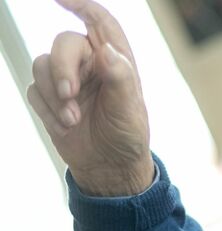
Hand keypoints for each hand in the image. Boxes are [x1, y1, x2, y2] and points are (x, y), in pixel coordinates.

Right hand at [27, 0, 153, 196]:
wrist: (110, 165)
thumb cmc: (127, 134)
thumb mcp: (129, 108)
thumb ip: (120, 77)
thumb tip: (106, 50)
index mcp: (116, 58)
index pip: (99, 21)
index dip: (81, 5)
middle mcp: (91, 63)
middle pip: (64, 43)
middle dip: (62, 68)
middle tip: (69, 94)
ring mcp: (69, 79)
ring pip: (43, 65)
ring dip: (54, 94)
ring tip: (73, 119)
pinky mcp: (50, 97)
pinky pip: (33, 90)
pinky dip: (47, 109)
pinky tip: (66, 127)